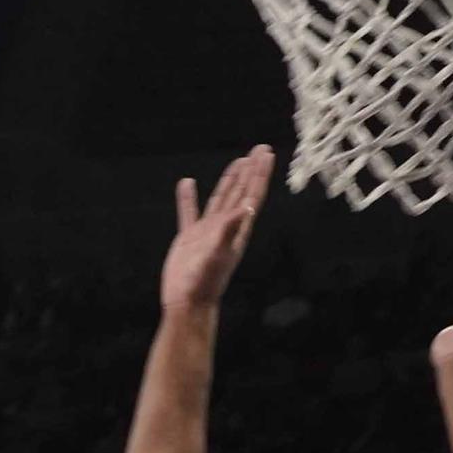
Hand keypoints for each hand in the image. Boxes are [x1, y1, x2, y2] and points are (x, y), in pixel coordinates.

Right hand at [161, 146, 274, 310]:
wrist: (186, 302)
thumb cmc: (203, 283)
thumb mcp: (218, 255)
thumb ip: (230, 230)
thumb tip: (247, 207)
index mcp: (236, 230)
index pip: (251, 196)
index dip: (259, 174)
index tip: (266, 155)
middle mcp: (226, 228)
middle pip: (242, 192)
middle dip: (251, 171)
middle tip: (259, 149)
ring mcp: (208, 232)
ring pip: (222, 199)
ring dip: (230, 180)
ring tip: (238, 161)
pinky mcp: (189, 238)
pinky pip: (189, 212)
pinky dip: (188, 197)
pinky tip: (187, 183)